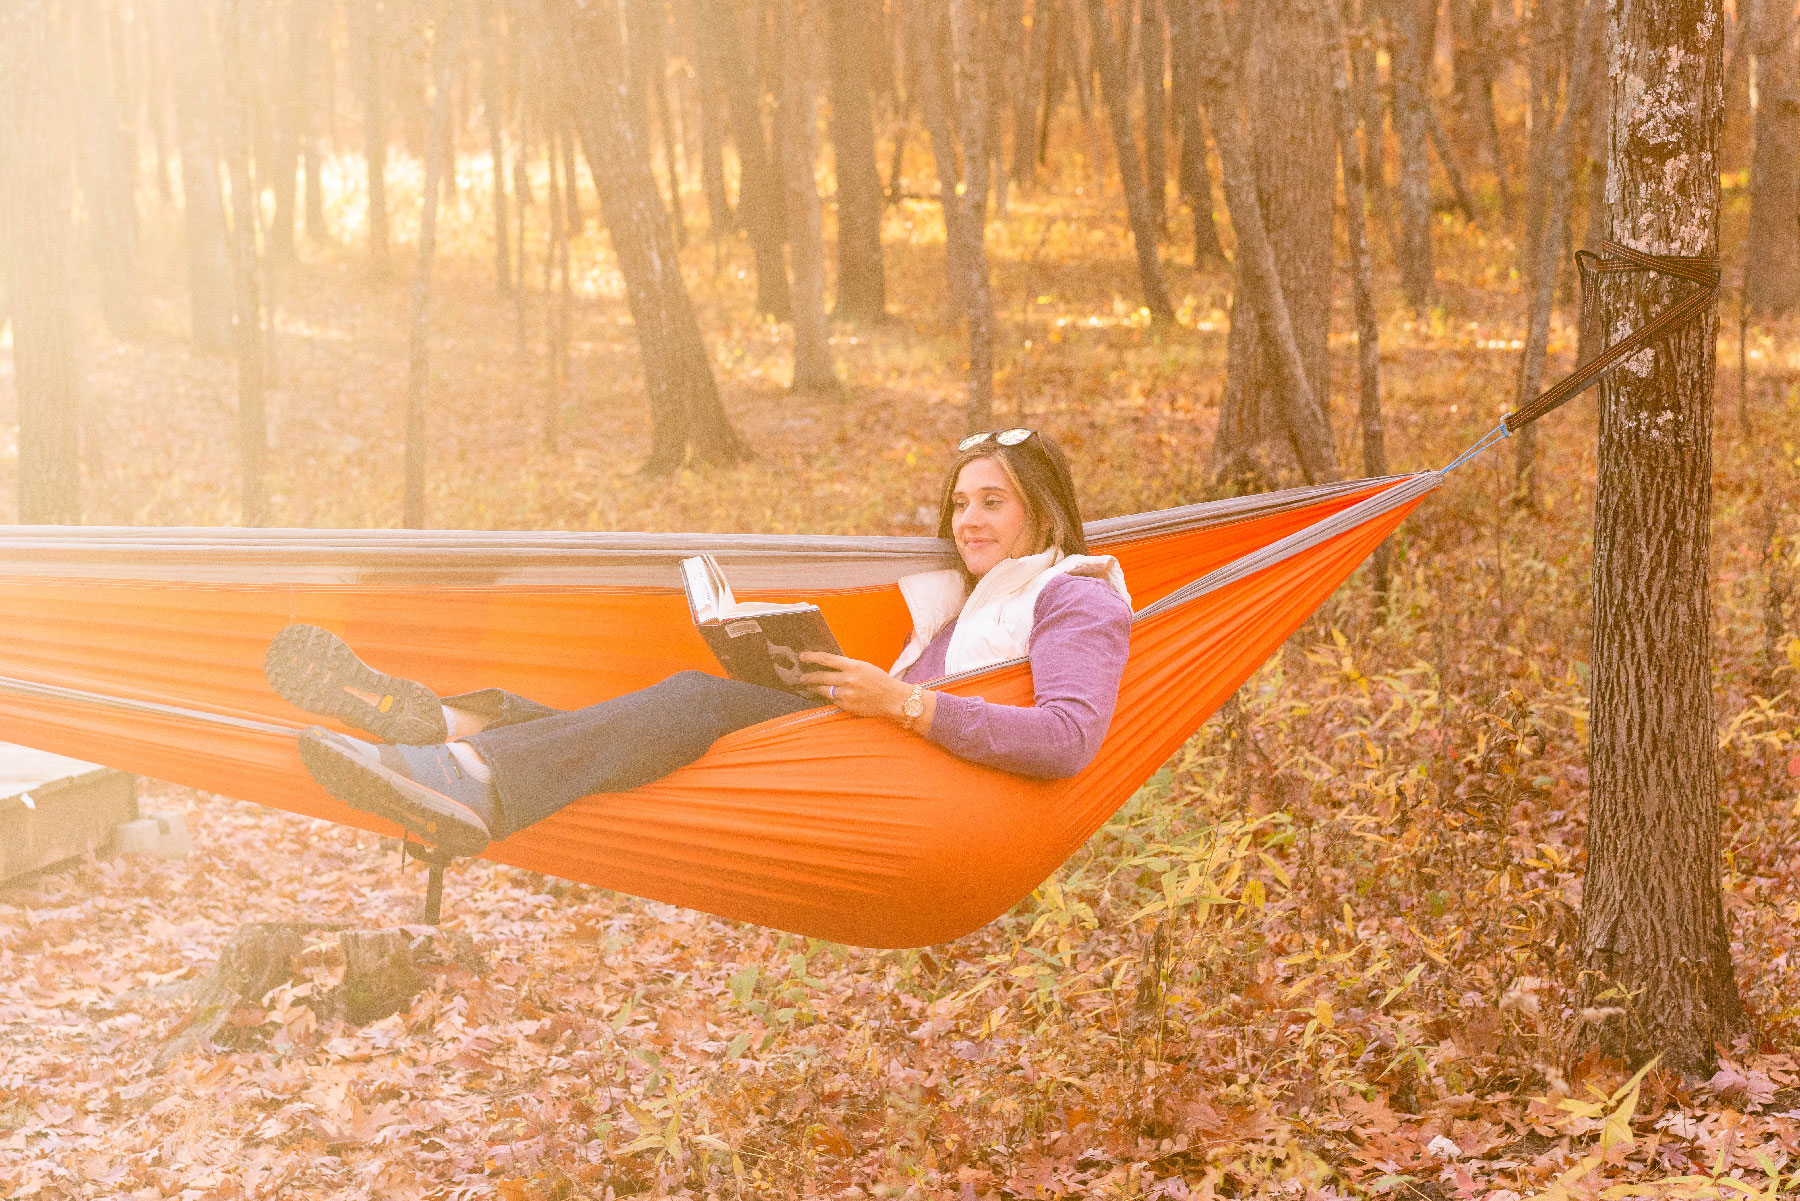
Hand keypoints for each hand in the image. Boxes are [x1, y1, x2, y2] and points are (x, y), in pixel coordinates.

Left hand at [797, 652, 912, 719]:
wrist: (892, 699)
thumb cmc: (880, 681)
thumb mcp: (864, 667)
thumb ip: (847, 666)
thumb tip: (828, 666)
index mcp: (853, 666)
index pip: (826, 659)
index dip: (812, 657)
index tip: (803, 657)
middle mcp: (848, 680)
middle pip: (820, 676)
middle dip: (809, 677)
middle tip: (802, 677)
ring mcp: (846, 694)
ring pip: (824, 690)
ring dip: (815, 688)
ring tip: (811, 687)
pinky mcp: (847, 706)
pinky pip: (833, 701)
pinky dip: (831, 698)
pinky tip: (831, 696)